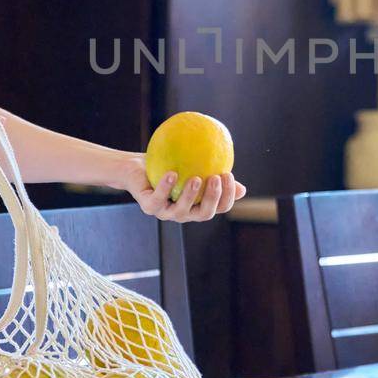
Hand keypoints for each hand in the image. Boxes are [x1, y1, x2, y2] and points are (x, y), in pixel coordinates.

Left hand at [112, 154, 246, 221]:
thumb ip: (213, 172)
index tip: (227, 174)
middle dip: (212, 198)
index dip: (227, 195)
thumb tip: (242, 187)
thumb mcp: (194, 165)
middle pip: (204, 214)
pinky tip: (172, 174)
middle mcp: (184, 213)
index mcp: (198, 205)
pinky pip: (158, 200)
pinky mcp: (149, 207)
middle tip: (215, 178)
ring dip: (190, 196)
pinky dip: (165, 188)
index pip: (219, 207)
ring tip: (196, 178)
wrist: (136, 167)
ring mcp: (166, 212)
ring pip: (181, 212)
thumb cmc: (168, 164)